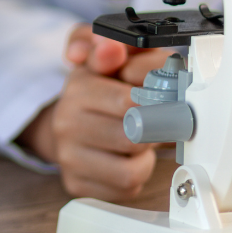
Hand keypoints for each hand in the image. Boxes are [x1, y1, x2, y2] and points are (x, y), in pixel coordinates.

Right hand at [18, 24, 163, 200]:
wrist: (68, 122)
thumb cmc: (97, 89)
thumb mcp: (104, 55)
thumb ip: (111, 44)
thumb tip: (110, 48)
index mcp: (77, 88)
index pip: (131, 102)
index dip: (157, 102)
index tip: (165, 99)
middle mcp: (66, 124)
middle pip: (135, 138)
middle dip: (153, 131)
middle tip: (157, 121)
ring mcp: (69, 157)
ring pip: (131, 169)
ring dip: (145, 156)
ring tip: (140, 141)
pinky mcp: (77, 185)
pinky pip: (125, 188)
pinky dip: (135, 175)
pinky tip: (128, 159)